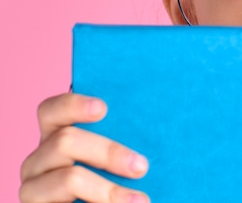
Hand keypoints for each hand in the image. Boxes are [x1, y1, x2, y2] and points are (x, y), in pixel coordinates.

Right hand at [19, 93, 149, 202]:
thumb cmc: (113, 184)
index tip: (103, 108)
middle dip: (109, 152)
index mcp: (55, 137)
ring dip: (108, 190)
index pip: (52, 110)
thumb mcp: (113, 162)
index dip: (74, 105)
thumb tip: (152, 130)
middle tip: (142, 167)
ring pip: (70, 178)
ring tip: (140, 201)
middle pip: (65, 141)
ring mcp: (33, 188)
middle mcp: (38, 160)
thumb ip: (120, 144)